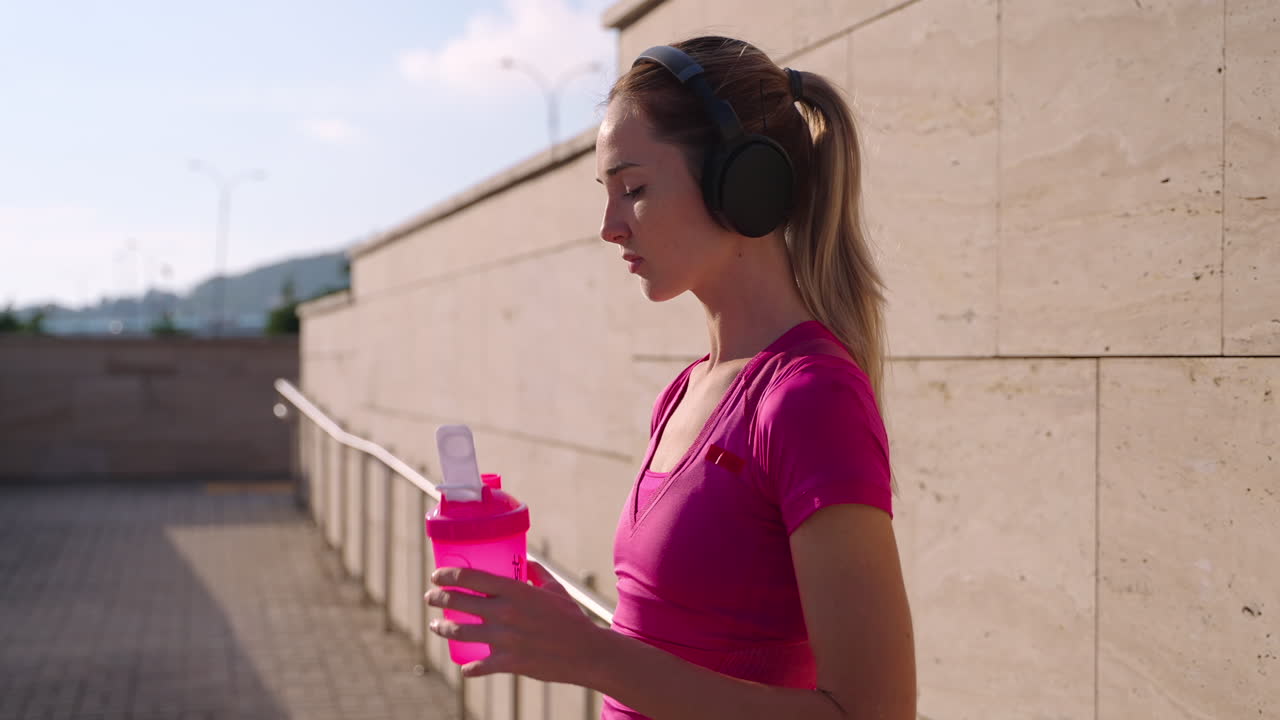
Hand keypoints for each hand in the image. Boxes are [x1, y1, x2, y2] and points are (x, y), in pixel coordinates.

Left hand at [425, 560, 607, 682]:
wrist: (586, 652)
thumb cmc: (571, 618)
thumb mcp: (554, 589)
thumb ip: (537, 573)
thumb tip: (526, 561)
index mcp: (515, 590)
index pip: (472, 577)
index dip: (449, 575)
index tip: (437, 576)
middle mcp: (505, 612)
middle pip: (460, 603)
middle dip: (439, 599)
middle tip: (431, 598)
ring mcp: (505, 639)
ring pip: (461, 633)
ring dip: (443, 628)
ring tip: (435, 625)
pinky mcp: (509, 662)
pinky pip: (480, 666)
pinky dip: (470, 668)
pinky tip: (465, 668)